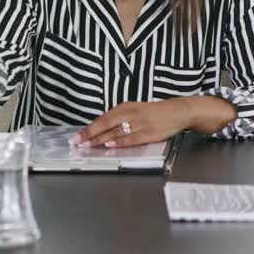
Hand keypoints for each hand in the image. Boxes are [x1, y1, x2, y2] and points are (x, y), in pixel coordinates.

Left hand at [70, 99, 190, 148]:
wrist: (177, 111)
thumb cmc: (154, 112)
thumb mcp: (134, 110)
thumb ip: (119, 119)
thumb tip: (101, 131)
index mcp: (125, 107)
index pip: (102, 119)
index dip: (88, 128)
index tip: (76, 136)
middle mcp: (130, 114)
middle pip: (105, 124)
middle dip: (89, 134)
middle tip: (76, 142)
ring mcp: (139, 124)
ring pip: (115, 132)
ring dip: (100, 139)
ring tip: (87, 146)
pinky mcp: (148, 133)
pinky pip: (131, 138)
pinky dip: (119, 141)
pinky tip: (109, 144)